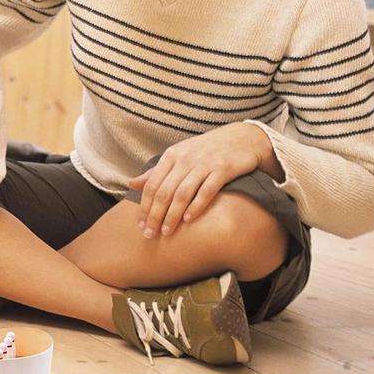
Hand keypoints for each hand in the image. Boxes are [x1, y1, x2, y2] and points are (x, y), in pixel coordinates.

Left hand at [128, 123, 277, 237]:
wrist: (241, 139)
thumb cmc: (205, 150)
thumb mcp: (178, 155)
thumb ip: (156, 171)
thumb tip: (132, 184)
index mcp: (171, 156)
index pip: (152, 185)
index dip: (144, 206)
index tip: (140, 225)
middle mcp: (185, 159)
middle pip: (164, 192)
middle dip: (155, 215)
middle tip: (150, 234)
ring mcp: (204, 164)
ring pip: (182, 193)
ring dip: (173, 215)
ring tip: (167, 232)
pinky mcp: (223, 169)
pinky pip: (207, 191)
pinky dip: (196, 206)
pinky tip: (189, 220)